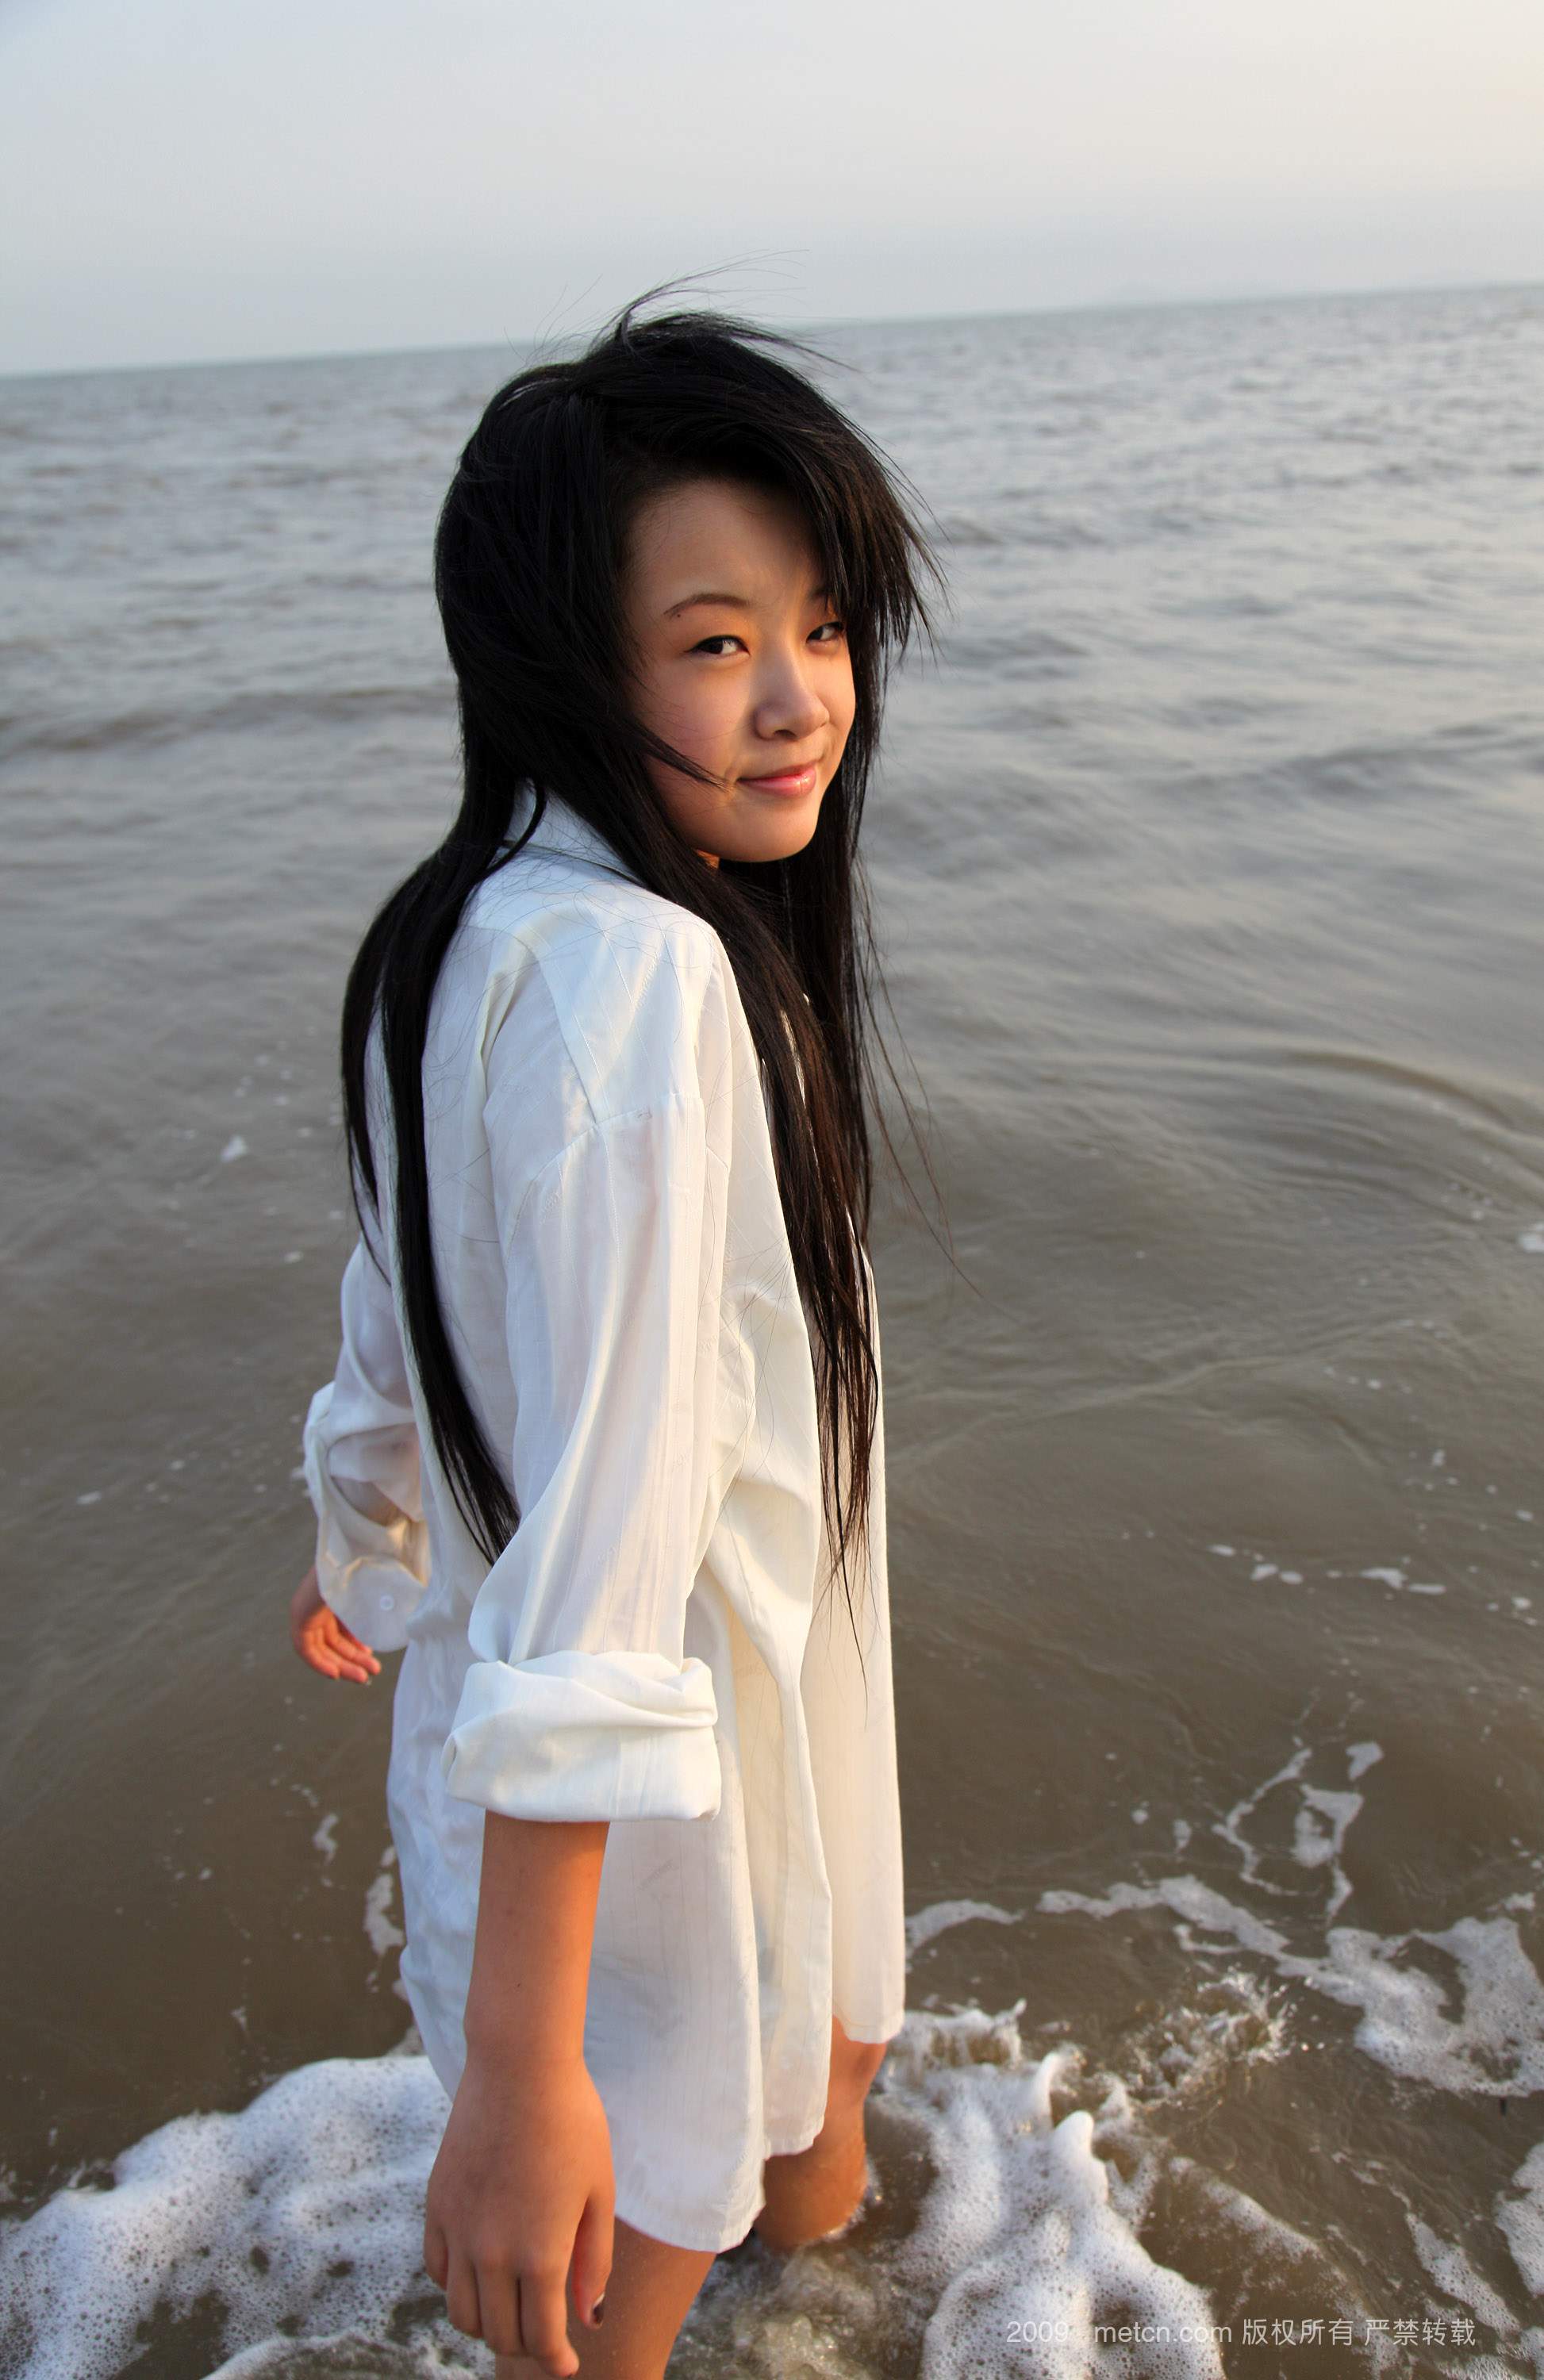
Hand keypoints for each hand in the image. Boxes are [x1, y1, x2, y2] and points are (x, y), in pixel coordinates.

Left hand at [289, 1565, 380, 1682]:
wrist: (356, 1556)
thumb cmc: (373, 1569)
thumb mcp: (377, 1595)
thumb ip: (380, 1611)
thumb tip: (397, 1627)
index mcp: (338, 1594)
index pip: (343, 1625)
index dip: (356, 1642)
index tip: (371, 1653)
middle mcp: (320, 1602)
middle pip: (334, 1638)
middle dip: (353, 1657)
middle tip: (371, 1672)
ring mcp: (308, 1609)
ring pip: (322, 1646)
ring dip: (341, 1664)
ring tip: (363, 1678)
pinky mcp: (299, 1616)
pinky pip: (305, 1648)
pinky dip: (319, 1663)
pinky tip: (335, 1673)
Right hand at [424, 2047, 613, 2374]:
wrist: (520, 2066)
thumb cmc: (574, 2123)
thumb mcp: (599, 2193)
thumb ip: (593, 2261)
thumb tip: (586, 2319)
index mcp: (540, 2253)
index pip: (541, 2337)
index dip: (555, 2360)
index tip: (566, 2366)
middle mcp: (493, 2252)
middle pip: (500, 2333)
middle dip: (526, 2345)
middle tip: (545, 2335)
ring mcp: (459, 2230)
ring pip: (463, 2312)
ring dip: (489, 2323)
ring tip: (513, 2309)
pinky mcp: (437, 2206)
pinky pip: (439, 2271)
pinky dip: (458, 2286)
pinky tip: (482, 2272)